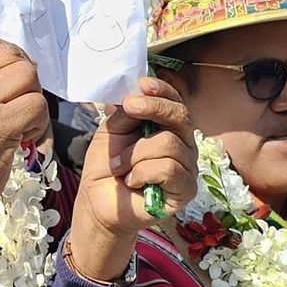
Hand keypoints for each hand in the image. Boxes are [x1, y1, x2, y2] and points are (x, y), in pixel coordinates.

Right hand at [0, 36, 49, 250]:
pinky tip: (25, 137)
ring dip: (33, 98)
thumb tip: (8, 63)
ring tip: (23, 121)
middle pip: (12, 55)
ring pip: (28, 75)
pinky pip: (37, 104)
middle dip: (25, 78)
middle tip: (20, 104)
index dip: (9, 60)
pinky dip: (39, 121)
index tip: (10, 85)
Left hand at [66, 77, 196, 281]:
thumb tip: (135, 89)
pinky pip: (168, 169)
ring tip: (118, 166)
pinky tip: (131, 180)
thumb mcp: (112, 131)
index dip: (163, 90)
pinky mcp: (186, 190)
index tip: (143, 84)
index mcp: (167, 128)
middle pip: (181, 117)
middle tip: (129, 108)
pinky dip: (142, 172)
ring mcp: (187, 168)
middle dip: (154, 108)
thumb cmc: (108, 166)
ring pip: (169, 144)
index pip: (175, 102)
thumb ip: (126, 112)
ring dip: (134, 154)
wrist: (98, 202)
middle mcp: (184, 145)